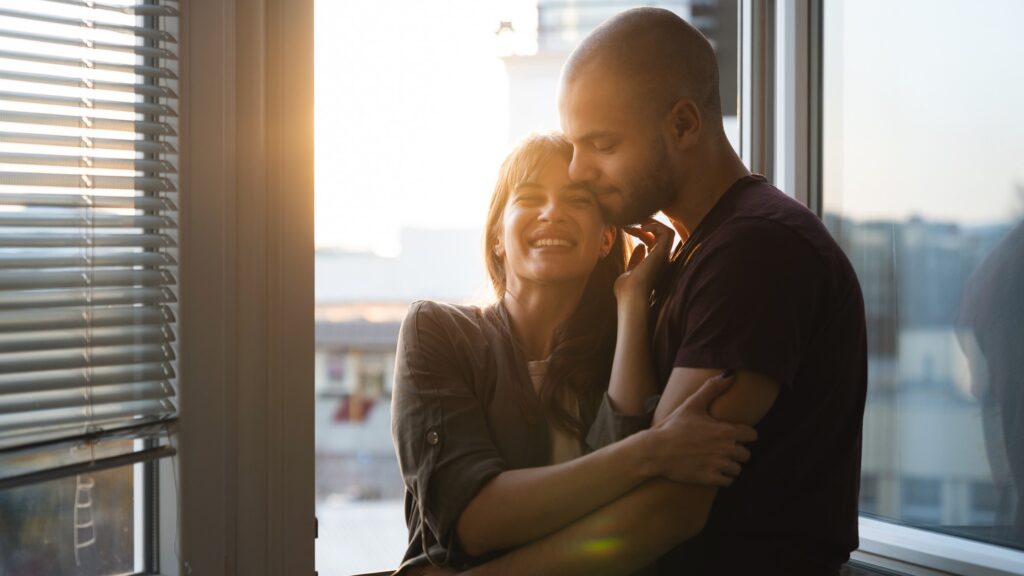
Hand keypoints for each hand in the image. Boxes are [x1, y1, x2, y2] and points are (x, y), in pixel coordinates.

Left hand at [614, 219, 674, 300]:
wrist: (630, 295)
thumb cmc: (626, 289)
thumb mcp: (630, 271)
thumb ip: (636, 260)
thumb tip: (640, 246)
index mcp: (654, 264)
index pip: (652, 242)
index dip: (640, 233)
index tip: (626, 229)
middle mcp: (661, 260)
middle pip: (658, 235)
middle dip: (645, 225)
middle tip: (629, 223)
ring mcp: (663, 256)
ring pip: (667, 231)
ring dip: (652, 223)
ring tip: (637, 222)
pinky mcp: (662, 253)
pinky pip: (667, 232)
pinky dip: (656, 226)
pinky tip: (642, 228)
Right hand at [647, 372, 757, 486]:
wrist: (656, 450)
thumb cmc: (674, 426)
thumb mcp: (692, 404)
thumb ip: (712, 389)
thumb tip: (730, 374)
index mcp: (726, 431)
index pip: (752, 436)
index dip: (745, 435)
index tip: (735, 435)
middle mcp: (726, 449)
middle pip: (746, 454)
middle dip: (737, 451)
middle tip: (722, 448)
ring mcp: (719, 465)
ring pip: (737, 469)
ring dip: (730, 465)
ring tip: (717, 460)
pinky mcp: (711, 478)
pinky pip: (728, 482)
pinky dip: (722, 478)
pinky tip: (712, 470)